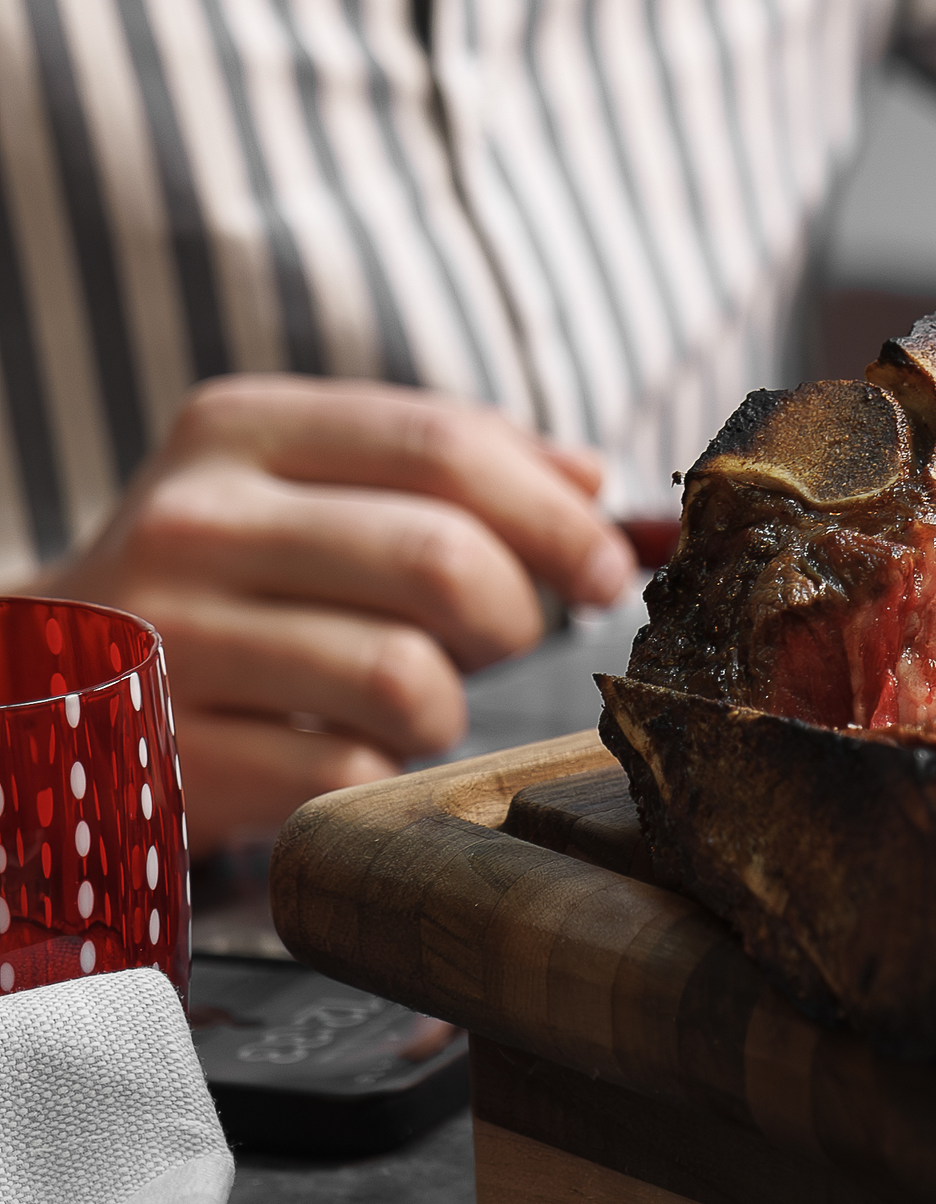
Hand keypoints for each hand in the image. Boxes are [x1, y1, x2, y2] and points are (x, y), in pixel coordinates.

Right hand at [25, 378, 637, 843]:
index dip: (556, 514)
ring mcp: (168, 641)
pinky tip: (337, 749)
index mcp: (241, 430)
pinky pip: (346, 773)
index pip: (444, 445)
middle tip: (507, 638)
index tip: (610, 565)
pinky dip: (375, 772)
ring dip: (446, 706)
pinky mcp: (166, 753)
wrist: (39, 680)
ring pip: (404, 679)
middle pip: (440, 559)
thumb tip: (595, 487)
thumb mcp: (306, 482)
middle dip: (515, 612)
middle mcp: (192, 522)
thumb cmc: (223, 576)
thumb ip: (450, 467)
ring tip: (410, 699)